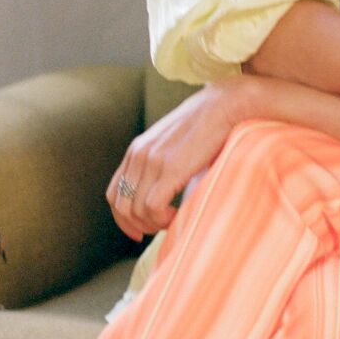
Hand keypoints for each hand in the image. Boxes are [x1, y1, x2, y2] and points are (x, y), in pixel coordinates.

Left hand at [106, 81, 250, 239]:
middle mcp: (139, 155)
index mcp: (137, 150)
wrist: (225, 105)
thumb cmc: (208, 127)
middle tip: (159, 230)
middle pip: (121, 206)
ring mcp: (152, 161)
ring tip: (173, 220)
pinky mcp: (170, 168)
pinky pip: (152, 207)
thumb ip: (164, 165)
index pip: (114, 194)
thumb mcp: (175, 145)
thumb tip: (166, 194)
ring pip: (135, 210)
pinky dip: (162, 219)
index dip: (122, 219)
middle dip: (138, 226)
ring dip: (153, 224)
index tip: (139, 233)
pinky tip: (178, 215)